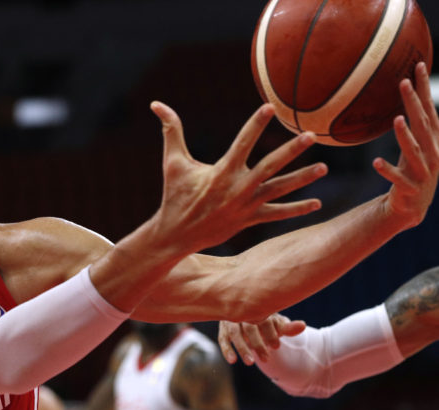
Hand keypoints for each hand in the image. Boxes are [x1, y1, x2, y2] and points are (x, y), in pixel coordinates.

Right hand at [149, 101, 327, 252]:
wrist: (177, 235)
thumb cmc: (174, 195)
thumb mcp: (172, 162)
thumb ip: (171, 131)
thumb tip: (155, 103)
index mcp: (221, 172)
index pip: (242, 143)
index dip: (256, 124)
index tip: (270, 108)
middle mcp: (237, 188)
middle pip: (269, 166)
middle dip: (291, 150)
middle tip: (310, 135)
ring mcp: (246, 206)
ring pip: (279, 190)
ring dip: (302, 179)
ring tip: (324, 167)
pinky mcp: (249, 219)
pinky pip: (277, 214)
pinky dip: (296, 209)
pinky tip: (317, 204)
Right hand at [217, 314, 305, 364]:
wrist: (246, 314)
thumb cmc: (265, 320)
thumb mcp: (277, 324)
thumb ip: (288, 327)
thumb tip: (303, 325)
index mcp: (258, 307)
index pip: (264, 319)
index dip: (270, 333)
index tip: (276, 347)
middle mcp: (243, 311)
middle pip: (249, 326)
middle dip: (258, 343)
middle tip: (266, 358)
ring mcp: (231, 319)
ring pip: (234, 333)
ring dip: (242, 348)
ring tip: (251, 363)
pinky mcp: (223, 329)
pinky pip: (223, 339)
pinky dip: (227, 349)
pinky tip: (232, 361)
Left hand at [373, 62, 438, 228]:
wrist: (413, 206)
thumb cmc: (412, 169)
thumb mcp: (416, 145)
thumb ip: (414, 123)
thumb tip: (407, 94)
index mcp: (433, 140)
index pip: (429, 109)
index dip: (424, 89)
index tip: (418, 64)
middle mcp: (432, 153)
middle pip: (422, 124)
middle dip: (413, 103)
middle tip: (403, 82)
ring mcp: (423, 171)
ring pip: (414, 151)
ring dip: (405, 135)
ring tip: (396, 119)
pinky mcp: (410, 188)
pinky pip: (397, 178)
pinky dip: (387, 170)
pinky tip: (375, 162)